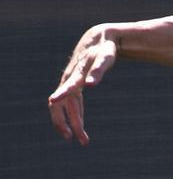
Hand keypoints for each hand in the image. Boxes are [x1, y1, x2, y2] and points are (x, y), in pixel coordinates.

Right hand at [48, 24, 120, 144]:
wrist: (98, 38)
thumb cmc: (103, 48)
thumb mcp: (104, 57)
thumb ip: (98, 70)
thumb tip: (89, 85)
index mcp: (75, 74)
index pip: (66, 92)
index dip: (64, 104)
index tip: (61, 119)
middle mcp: (70, 80)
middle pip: (65, 105)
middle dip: (71, 122)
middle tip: (82, 140)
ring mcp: (71, 82)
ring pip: (66, 106)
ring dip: (72, 123)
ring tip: (82, 139)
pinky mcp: (74, 84)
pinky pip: (71, 103)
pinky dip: (75, 115)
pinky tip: (79, 127)